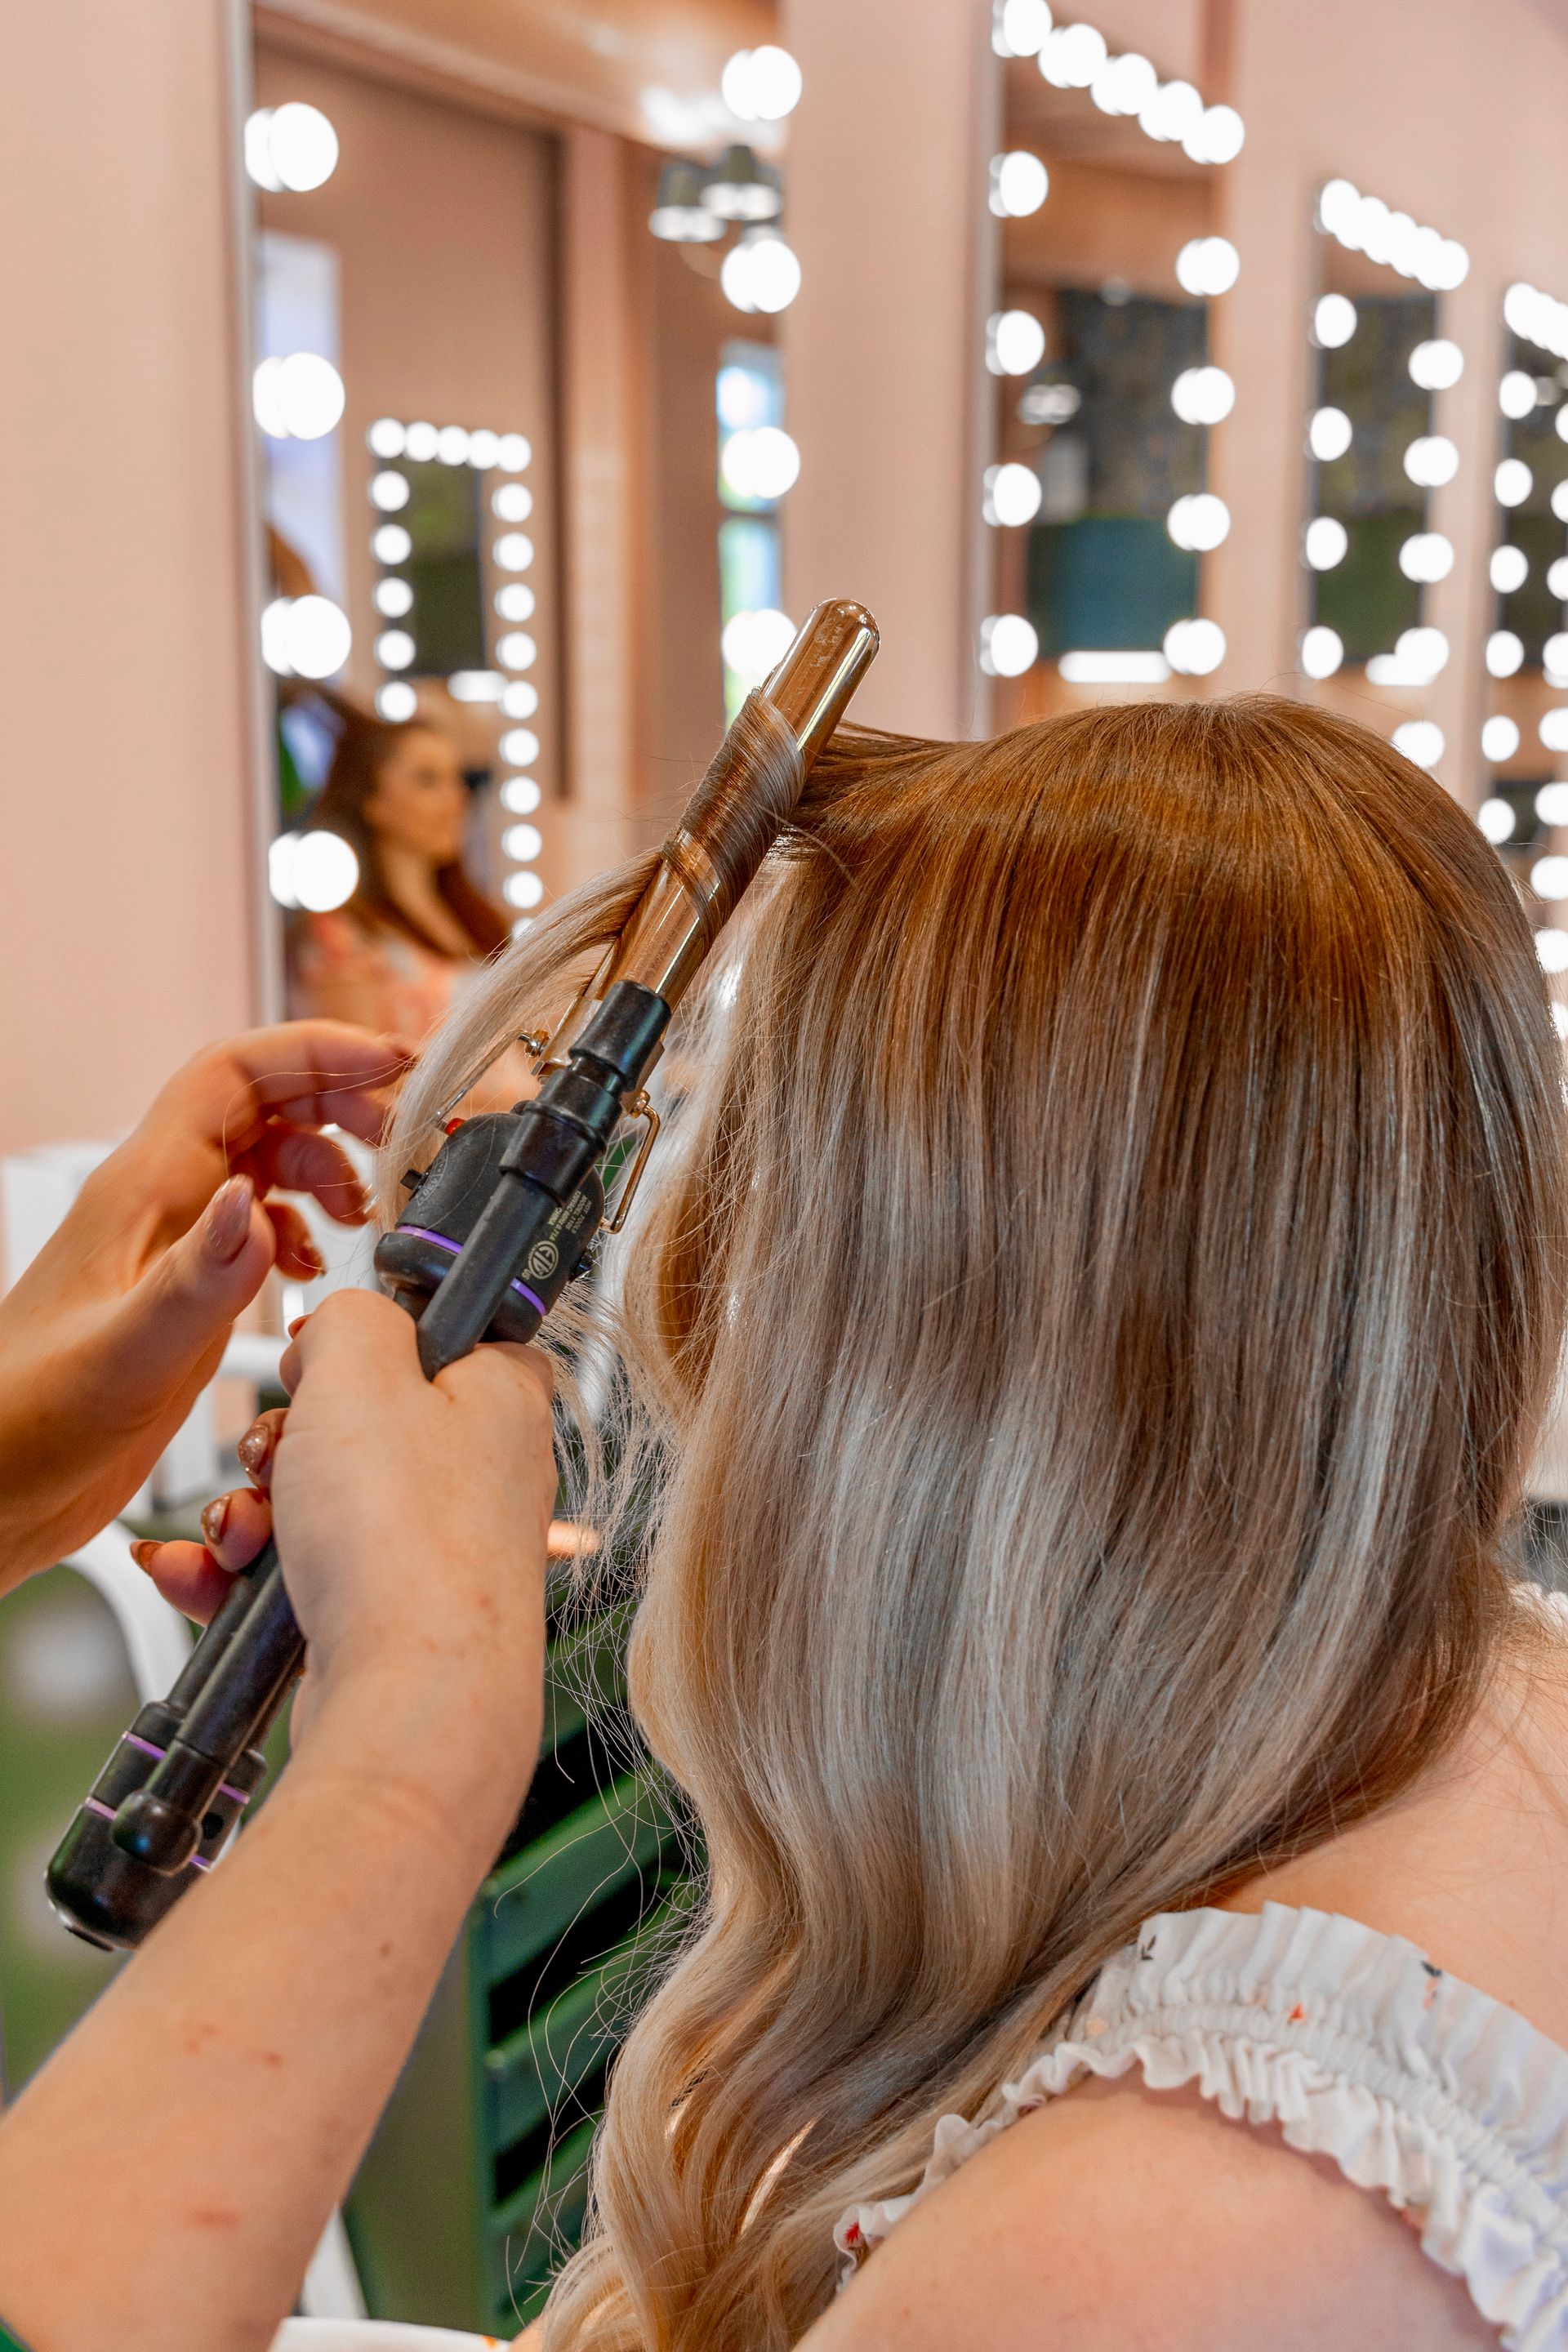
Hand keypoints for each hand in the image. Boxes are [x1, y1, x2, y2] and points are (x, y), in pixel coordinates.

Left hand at [0, 1022, 409, 1586]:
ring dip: (329, 1166)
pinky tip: (313, 1273)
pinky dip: (304, 1228)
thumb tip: (253, 1208)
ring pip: (266, 1157)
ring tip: (364, 1214)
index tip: (393, 1065)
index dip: (317, 1052)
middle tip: (402, 1139)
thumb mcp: (125, 1355)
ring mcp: (175, 1243)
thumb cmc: (31, 1422)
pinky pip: (257, 1221)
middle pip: (263, 1102)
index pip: (236, 1073)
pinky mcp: (187, 1288)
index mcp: (142, 1190)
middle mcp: (161, 1202)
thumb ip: (197, 1280)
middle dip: (340, 1102)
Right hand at [137, 1290, 558, 1744]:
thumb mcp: (361, 1369)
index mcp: (499, 1395)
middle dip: (280, 1443)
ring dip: (253, 1511)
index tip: (316, 1366)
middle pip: (356, 1420)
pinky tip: (201, 1574)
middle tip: (277, 1461)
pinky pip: (302, 1571)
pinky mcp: (392, 1612)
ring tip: (245, 1536)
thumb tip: (340, 1328)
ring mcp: (437, 1546)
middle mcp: (480, 1470)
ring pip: (317, 1499)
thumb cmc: (406, 1544)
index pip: (433, 1331)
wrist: (407, 1701)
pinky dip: (247, 1573)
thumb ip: (349, 1317)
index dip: (358, 1345)